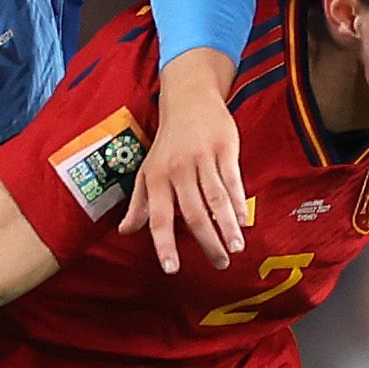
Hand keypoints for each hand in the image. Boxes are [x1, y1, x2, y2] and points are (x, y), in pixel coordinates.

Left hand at [123, 54, 244, 275]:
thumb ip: (139, 204)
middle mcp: (177, 169)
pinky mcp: (224, 148)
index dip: (164, 244)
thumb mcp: (147, 171)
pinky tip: (243, 220)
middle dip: (207, 242)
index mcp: (156, 178)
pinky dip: (239, 202)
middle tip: (219, 264)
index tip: (171, 268)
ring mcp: (202, 158)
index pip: (159, 217)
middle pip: (193, 213)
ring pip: (215, 198)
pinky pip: (232, 179)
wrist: (189, 99)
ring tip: (236, 248)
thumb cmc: (167, 142)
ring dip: (227, 226)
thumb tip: (125, 231)